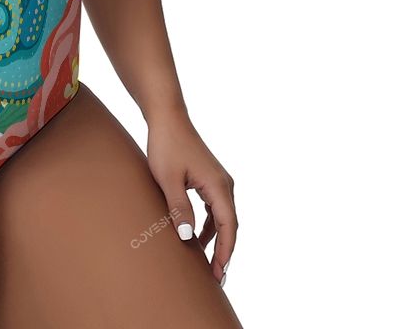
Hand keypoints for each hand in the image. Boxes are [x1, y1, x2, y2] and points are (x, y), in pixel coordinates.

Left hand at [146, 111, 236, 284]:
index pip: (228, 227)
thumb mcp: (168, 179)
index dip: (225, 252)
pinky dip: (210, 225)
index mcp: (218, 186)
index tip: (219, 274)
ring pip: (223, 218)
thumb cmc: (166, 145)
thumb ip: (179, 207)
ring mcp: (218, 181)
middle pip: (230, 225)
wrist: (167, 117)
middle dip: (224, 252)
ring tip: (208, 264)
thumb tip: (187, 237)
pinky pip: (215, 208)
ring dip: (217, 240)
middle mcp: (224, 184)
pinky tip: (199, 237)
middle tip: (216, 278)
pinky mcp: (209, 178)